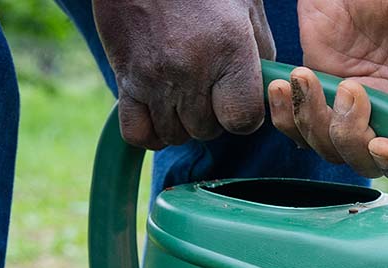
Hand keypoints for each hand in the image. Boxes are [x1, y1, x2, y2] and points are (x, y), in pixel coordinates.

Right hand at [92, 0, 275, 148]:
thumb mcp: (247, 10)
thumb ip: (260, 55)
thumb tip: (263, 91)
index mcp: (229, 52)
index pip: (244, 121)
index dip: (245, 115)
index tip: (238, 97)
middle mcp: (191, 70)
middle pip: (208, 131)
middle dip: (213, 117)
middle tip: (208, 88)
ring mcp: (154, 77)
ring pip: (175, 135)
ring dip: (183, 123)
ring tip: (184, 93)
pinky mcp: (124, 78)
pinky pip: (138, 133)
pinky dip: (150, 132)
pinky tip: (158, 111)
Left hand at [267, 1, 387, 180]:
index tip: (379, 144)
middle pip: (368, 162)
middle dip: (350, 136)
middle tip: (347, 87)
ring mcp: (353, 111)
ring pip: (329, 148)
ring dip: (312, 123)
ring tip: (304, 77)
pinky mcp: (320, 98)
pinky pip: (299, 127)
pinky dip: (286, 117)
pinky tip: (283, 86)